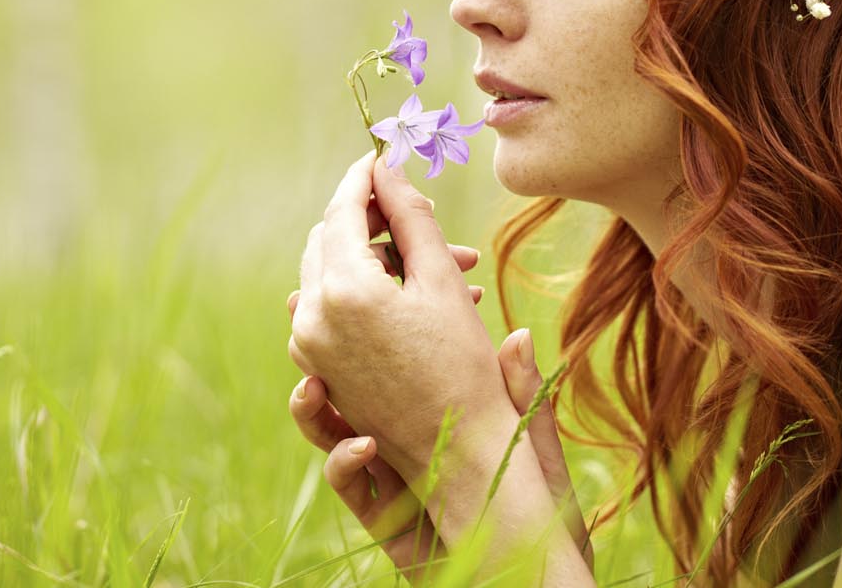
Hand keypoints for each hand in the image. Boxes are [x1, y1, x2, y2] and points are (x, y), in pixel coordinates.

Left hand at [287, 150, 521, 481]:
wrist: (457, 452)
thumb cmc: (462, 366)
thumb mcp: (441, 281)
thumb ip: (410, 216)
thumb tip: (387, 168)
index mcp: (343, 290)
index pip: (342, 210)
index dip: (364, 177)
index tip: (383, 156)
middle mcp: (312, 316)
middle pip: (328, 238)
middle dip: (371, 217)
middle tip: (414, 211)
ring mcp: (308, 345)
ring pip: (327, 271)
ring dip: (370, 256)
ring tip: (431, 262)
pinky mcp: (316, 366)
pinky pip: (327, 307)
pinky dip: (360, 289)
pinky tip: (407, 294)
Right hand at [287, 288, 594, 579]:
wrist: (524, 569)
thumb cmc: (538, 508)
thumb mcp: (532, 445)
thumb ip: (523, 397)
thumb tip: (520, 334)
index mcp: (435, 406)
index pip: (396, 355)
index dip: (382, 320)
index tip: (381, 283)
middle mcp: (401, 434)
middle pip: (347, 382)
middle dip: (325, 346)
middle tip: (303, 308)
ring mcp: (387, 475)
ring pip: (331, 430)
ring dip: (312, 404)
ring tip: (312, 384)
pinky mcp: (381, 517)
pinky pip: (347, 486)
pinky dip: (344, 463)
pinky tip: (362, 446)